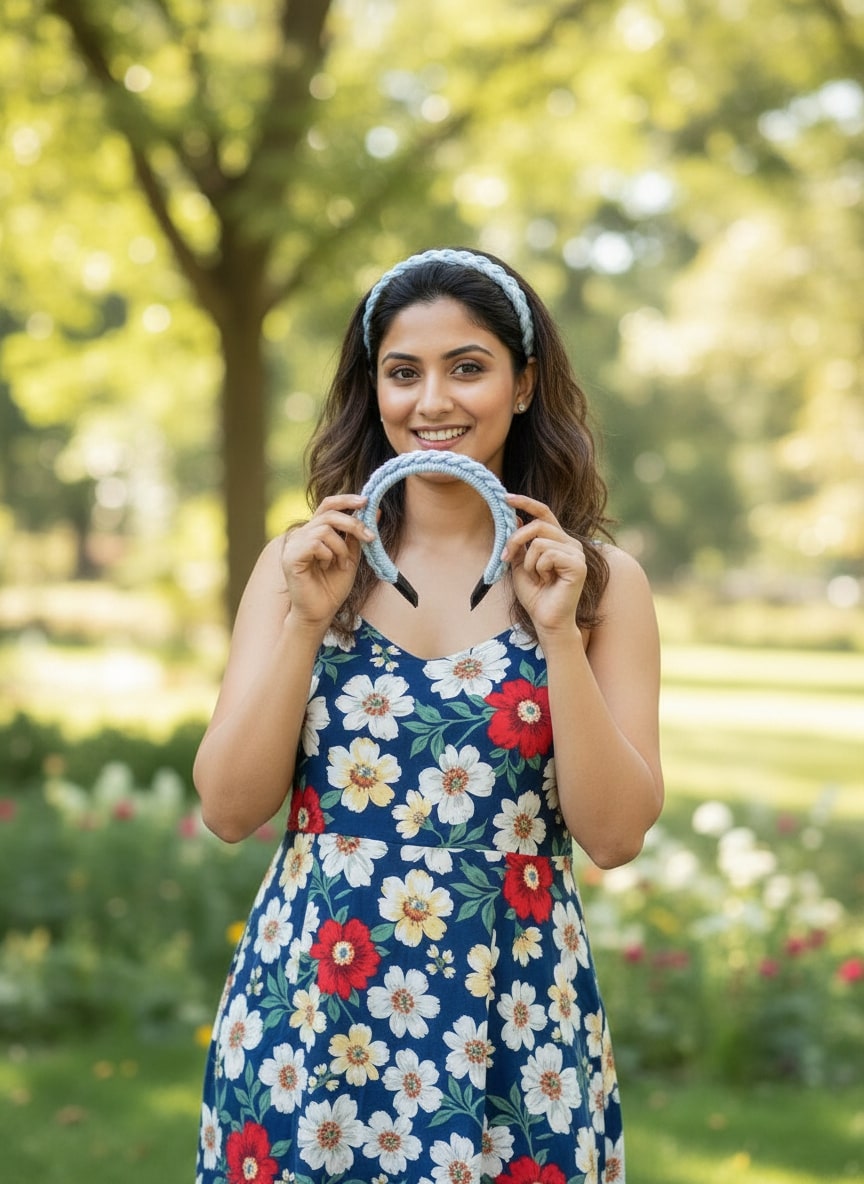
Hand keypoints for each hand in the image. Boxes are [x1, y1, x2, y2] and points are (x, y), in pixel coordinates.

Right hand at [280, 495, 372, 629]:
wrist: (320, 612)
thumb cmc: (333, 587)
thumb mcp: (351, 556)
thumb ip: (358, 535)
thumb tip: (375, 511)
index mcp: (315, 532)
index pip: (328, 505)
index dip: (346, 499)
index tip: (366, 501)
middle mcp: (302, 534)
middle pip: (329, 513)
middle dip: (353, 523)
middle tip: (369, 537)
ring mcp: (294, 544)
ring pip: (324, 529)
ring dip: (340, 547)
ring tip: (341, 564)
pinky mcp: (290, 556)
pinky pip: (315, 543)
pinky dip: (327, 554)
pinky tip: (326, 567)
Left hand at [502, 494, 587, 634]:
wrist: (546, 620)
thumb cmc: (535, 595)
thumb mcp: (520, 564)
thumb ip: (520, 542)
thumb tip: (517, 517)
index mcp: (558, 540)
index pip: (544, 513)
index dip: (526, 502)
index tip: (506, 497)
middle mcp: (570, 543)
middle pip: (537, 525)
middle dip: (515, 540)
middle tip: (505, 557)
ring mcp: (577, 553)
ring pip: (540, 541)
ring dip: (529, 562)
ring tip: (538, 577)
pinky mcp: (578, 564)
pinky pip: (548, 554)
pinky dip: (539, 569)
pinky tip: (547, 581)